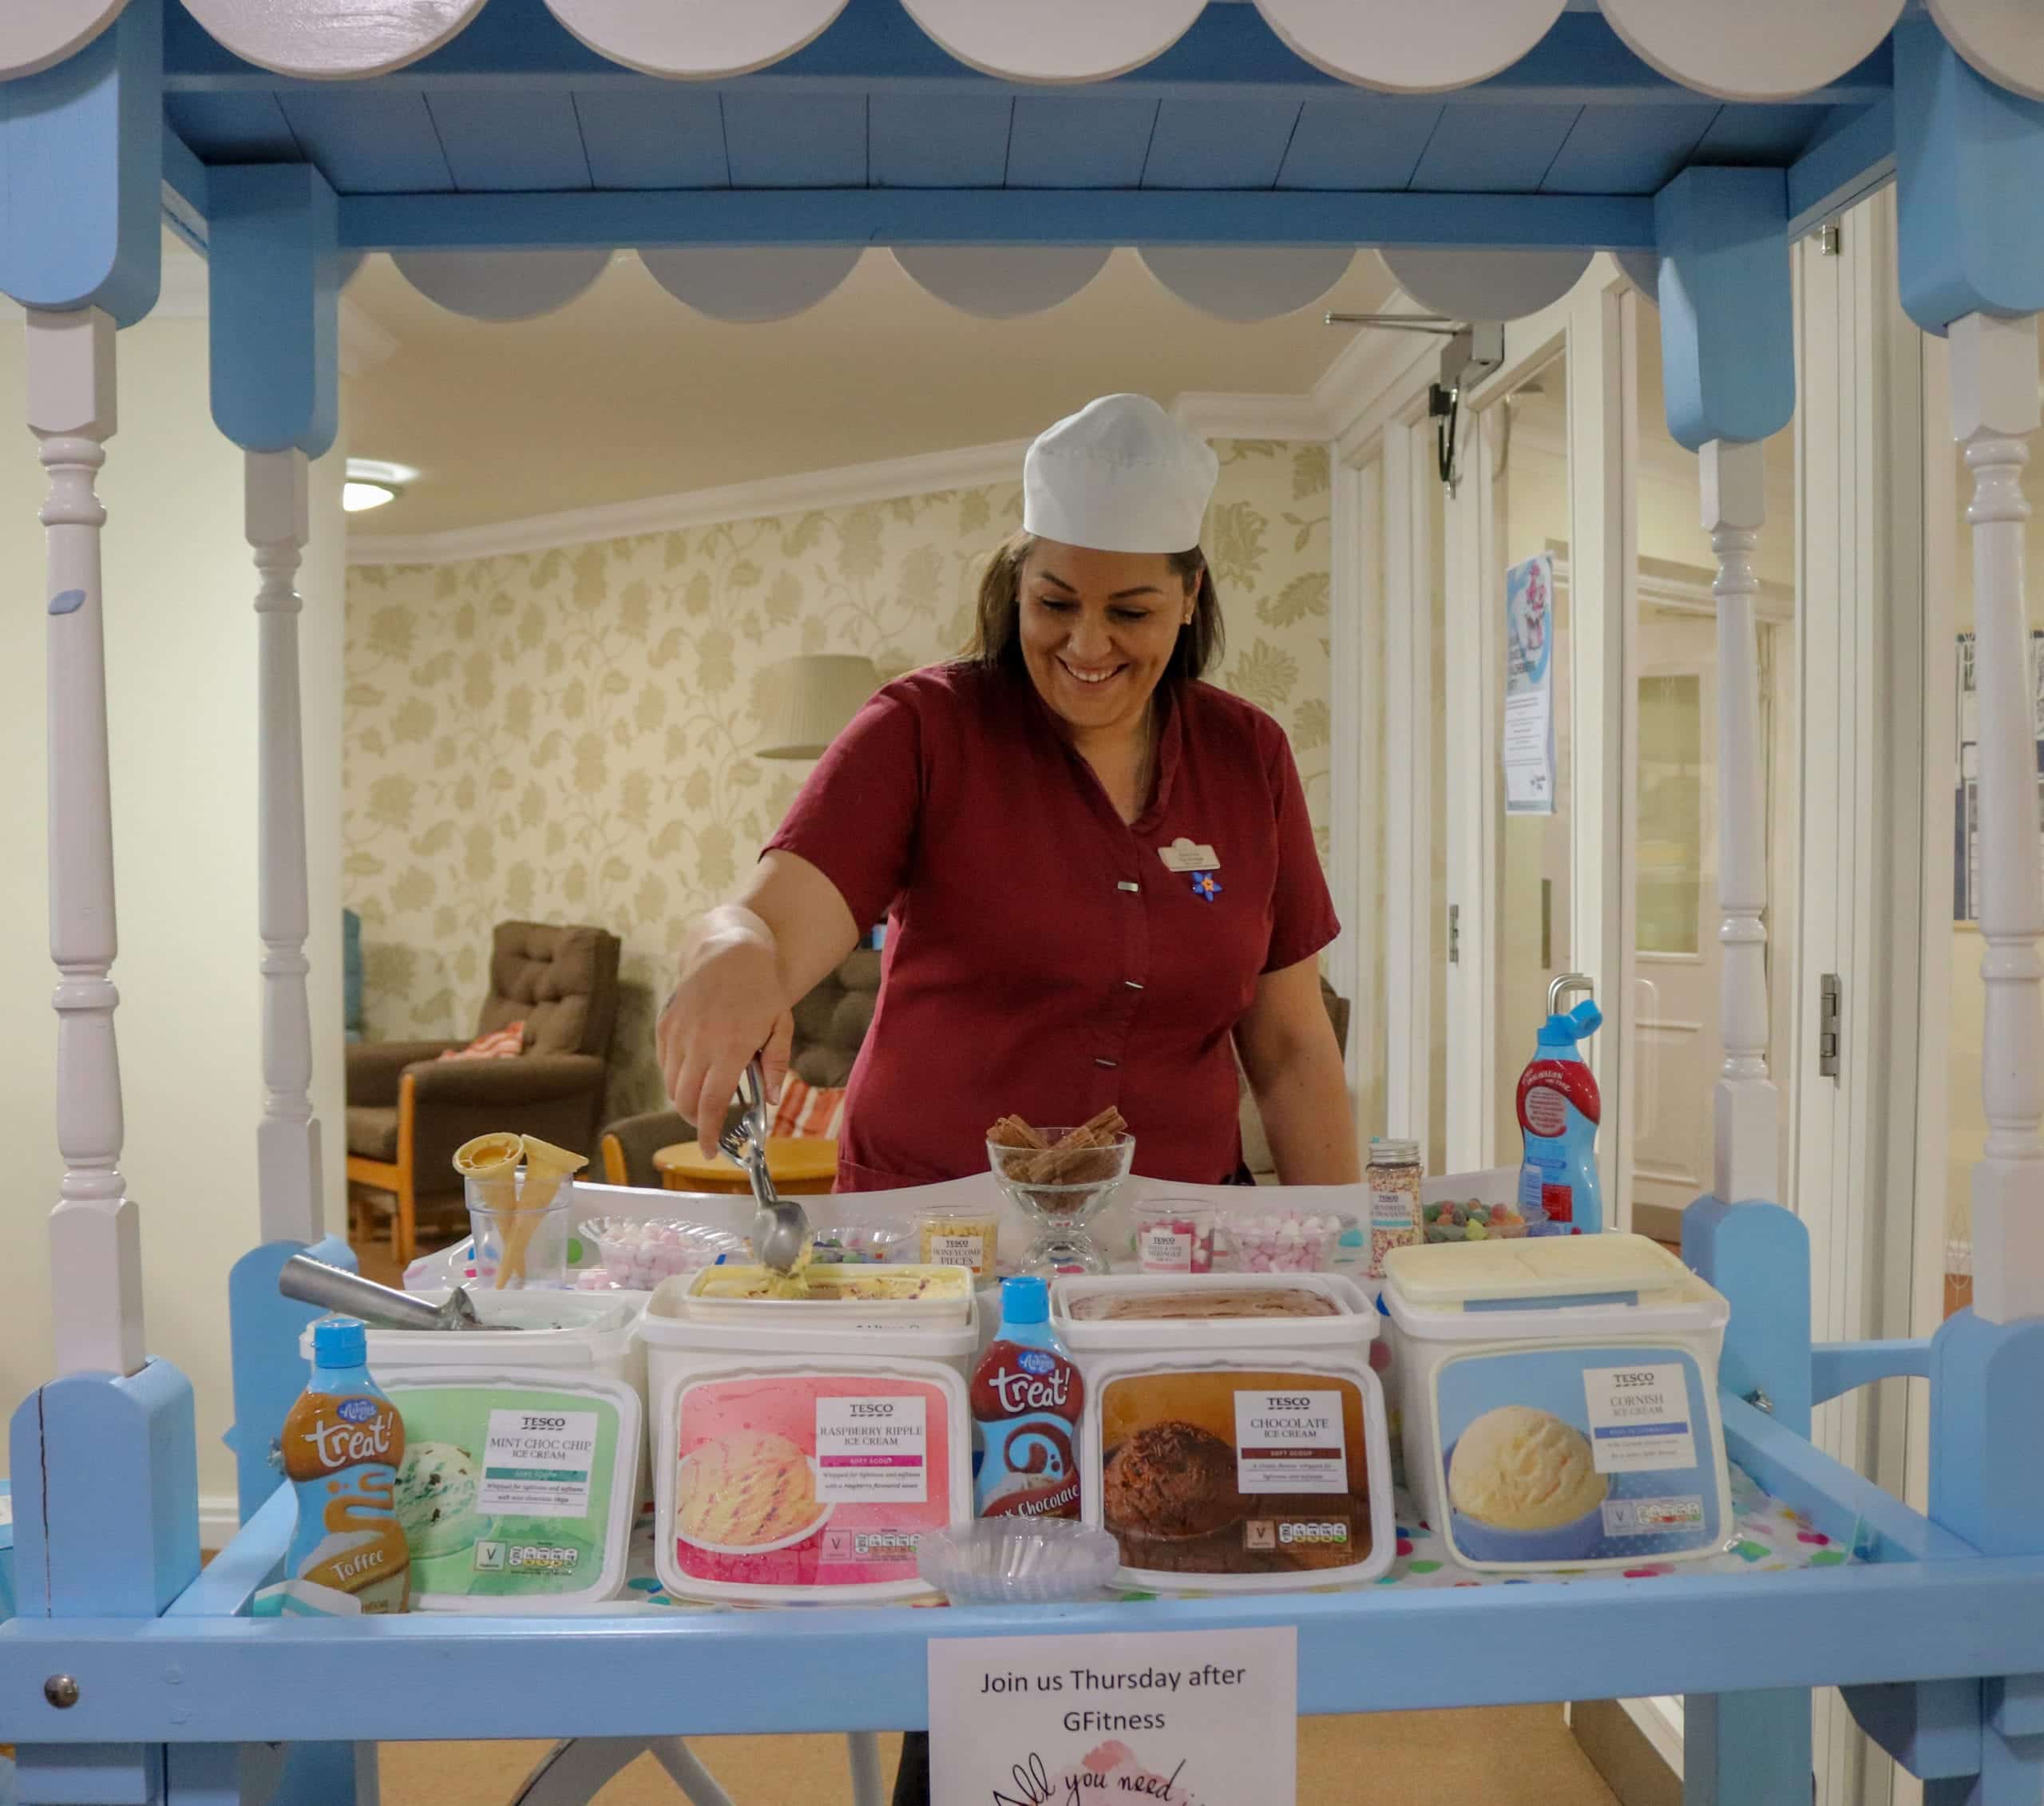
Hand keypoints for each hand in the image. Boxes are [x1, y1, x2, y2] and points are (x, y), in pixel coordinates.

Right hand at [656, 919, 792, 1143]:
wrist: (729, 950)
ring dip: (685, 1101)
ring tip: (705, 1099)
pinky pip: (665, 1064)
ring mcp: (677, 1033)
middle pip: (686, 1100)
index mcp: (730, 1047)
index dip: (707, 1133)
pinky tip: (694, 1073)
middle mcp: (698, 1043)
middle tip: (711, 1126)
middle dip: (696, 1121)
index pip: (711, 1103)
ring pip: (672, 1085)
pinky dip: (676, 1078)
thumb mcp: (781, 1025)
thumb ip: (777, 1065)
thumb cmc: (762, 990)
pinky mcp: (665, 1024)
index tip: (709, 1152)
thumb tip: (770, 1102)